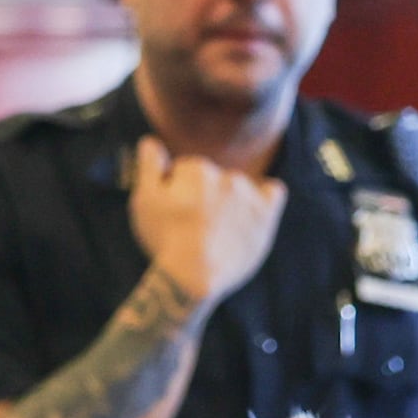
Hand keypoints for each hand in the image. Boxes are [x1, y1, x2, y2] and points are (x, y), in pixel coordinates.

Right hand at [126, 137, 286, 304]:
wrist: (193, 277)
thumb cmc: (164, 240)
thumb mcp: (143, 202)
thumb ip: (148, 167)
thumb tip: (150, 141)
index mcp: (197, 170)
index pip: (186, 171)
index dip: (175, 191)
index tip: (172, 213)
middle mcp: (227, 176)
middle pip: (213, 179)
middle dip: (203, 195)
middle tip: (192, 226)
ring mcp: (249, 195)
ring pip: (238, 189)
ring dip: (229, 201)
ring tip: (216, 231)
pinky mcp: (266, 214)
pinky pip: (273, 192)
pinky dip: (264, 197)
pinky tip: (249, 213)